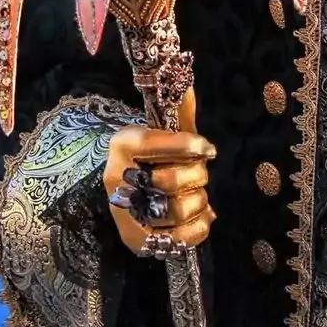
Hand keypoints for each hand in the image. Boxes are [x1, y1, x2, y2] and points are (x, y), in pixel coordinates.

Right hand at [104, 126, 213, 255]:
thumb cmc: (153, 155)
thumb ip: (179, 114)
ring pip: (175, 210)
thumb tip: (189, 87)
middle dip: (196, 176)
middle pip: (168, 181)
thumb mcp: (162, 131)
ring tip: (198, 194)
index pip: (151, 143)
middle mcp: (118, 179)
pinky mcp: (136, 239)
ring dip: (198, 201)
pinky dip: (198, 227)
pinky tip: (202, 216)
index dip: (184, 145)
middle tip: (202, 172)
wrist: (128, 187)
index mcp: (123, 144)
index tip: (208, 149)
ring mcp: (125, 213)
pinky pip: (176, 239)